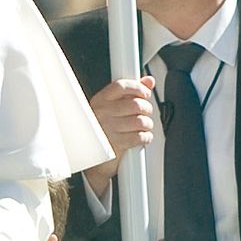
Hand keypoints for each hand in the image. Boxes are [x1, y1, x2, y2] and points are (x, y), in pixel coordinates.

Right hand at [82, 76, 157, 196]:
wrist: (92, 159)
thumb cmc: (102, 130)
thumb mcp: (112, 107)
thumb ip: (131, 92)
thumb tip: (148, 81)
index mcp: (100, 101)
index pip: (121, 86)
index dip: (138, 88)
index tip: (145, 93)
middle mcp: (102, 113)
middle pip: (135, 104)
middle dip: (147, 109)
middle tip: (146, 113)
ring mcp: (108, 129)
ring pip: (141, 121)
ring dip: (147, 125)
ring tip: (144, 127)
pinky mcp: (116, 144)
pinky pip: (140, 137)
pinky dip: (146, 137)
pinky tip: (142, 137)